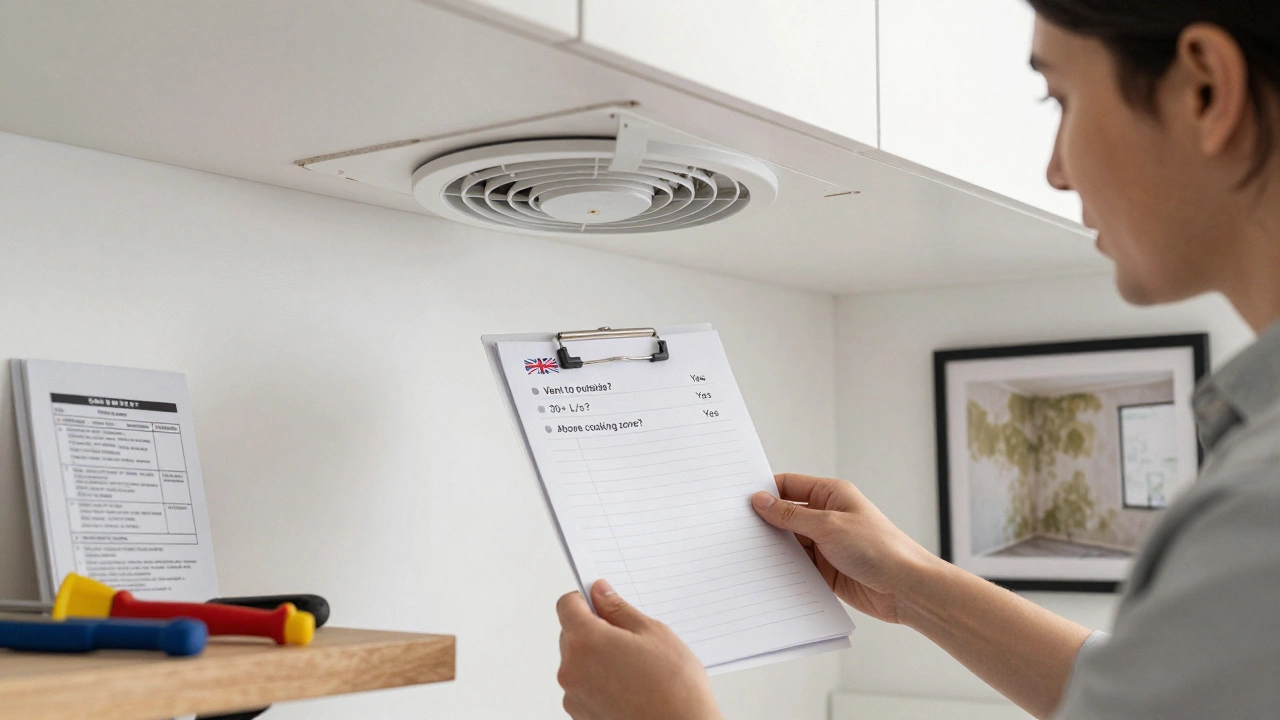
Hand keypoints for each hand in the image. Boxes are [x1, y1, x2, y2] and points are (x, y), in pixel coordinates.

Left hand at [556, 579, 721, 719]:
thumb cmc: (674, 687)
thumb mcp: (652, 633)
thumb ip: (618, 608)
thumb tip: (600, 592)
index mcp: (585, 642)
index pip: (566, 605)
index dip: (584, 599)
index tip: (601, 602)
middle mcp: (571, 670)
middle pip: (570, 635)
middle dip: (594, 631)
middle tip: (629, 640)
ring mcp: (574, 698)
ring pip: (578, 663)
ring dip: (597, 659)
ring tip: (634, 670)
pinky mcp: (581, 717)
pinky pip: (583, 688)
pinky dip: (599, 684)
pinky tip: (629, 688)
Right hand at [751, 473, 938, 624]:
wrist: (906, 588)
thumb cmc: (879, 548)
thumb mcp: (829, 526)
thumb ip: (791, 516)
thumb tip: (761, 501)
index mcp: (831, 494)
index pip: (789, 486)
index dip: (765, 492)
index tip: (739, 501)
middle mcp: (827, 517)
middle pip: (785, 515)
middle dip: (765, 522)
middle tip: (735, 529)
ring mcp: (825, 544)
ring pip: (789, 542)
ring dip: (773, 548)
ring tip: (745, 553)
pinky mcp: (825, 569)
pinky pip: (796, 566)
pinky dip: (783, 568)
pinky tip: (765, 572)